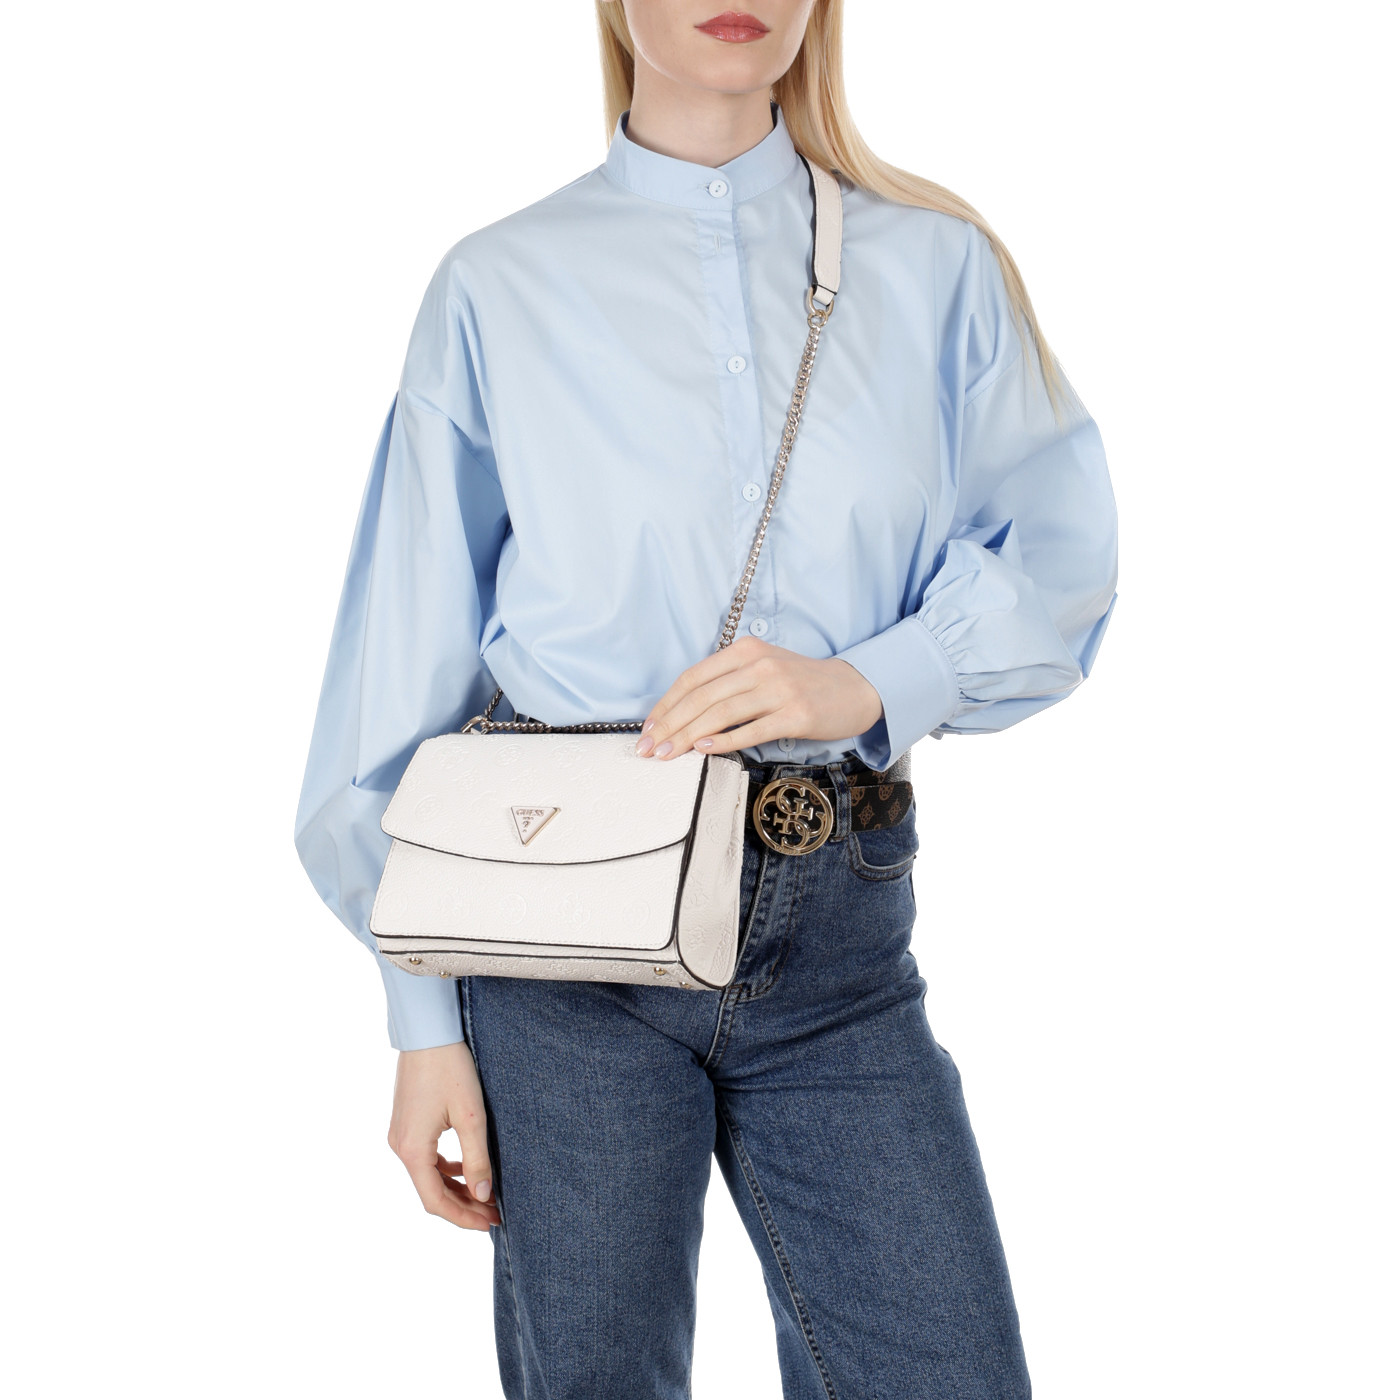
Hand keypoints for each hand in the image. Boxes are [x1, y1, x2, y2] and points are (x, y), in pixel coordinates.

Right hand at [388, 1042, 499, 1230]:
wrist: (427, 1032)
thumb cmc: (450, 1069)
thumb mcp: (471, 1116)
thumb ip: (477, 1159)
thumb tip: (482, 1196)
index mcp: (412, 1150)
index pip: (435, 1202)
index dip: (463, 1217)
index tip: (490, 1223)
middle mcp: (399, 1147)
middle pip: (431, 1191)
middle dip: (463, 1205)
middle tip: (494, 1212)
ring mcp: (400, 1134)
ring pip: (428, 1175)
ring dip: (455, 1188)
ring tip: (486, 1193)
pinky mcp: (406, 1123)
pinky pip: (425, 1157)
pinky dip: (446, 1168)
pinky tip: (467, 1166)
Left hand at [636, 637, 882, 759]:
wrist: (853, 689)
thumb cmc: (801, 683)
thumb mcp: (762, 669)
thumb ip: (727, 683)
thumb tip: (682, 714)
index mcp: (745, 650)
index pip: (693, 678)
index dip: (666, 705)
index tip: (647, 729)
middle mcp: (759, 665)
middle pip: (701, 697)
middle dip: (669, 725)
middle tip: (648, 749)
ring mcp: (778, 689)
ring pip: (720, 714)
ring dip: (687, 736)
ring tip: (667, 755)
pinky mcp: (796, 714)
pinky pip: (751, 730)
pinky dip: (723, 741)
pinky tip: (703, 750)